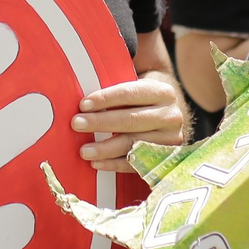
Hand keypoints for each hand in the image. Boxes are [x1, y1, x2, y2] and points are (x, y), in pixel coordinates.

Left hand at [70, 76, 186, 170]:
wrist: (171, 116)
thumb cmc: (143, 100)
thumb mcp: (138, 85)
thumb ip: (117, 83)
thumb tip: (86, 88)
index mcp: (162, 92)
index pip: (129, 93)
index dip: (105, 98)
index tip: (83, 104)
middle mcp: (171, 116)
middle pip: (131, 120)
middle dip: (101, 122)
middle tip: (77, 124)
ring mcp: (170, 139)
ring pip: (134, 144)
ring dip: (106, 149)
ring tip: (84, 150)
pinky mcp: (165, 159)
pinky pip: (136, 165)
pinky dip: (114, 164)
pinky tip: (97, 163)